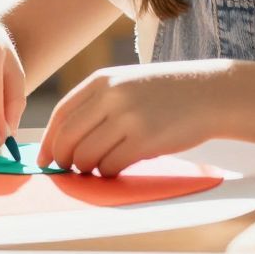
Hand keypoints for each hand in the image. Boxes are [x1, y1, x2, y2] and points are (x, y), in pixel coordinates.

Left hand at [37, 60, 232, 175]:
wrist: (209, 93)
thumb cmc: (166, 93)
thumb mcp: (127, 83)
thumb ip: (98, 104)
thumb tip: (65, 139)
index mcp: (103, 80)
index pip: (61, 114)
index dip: (49, 140)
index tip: (45, 158)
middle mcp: (111, 97)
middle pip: (68, 137)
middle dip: (64, 159)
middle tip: (69, 169)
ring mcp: (127, 118)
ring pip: (86, 156)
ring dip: (88, 169)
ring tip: (99, 167)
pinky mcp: (144, 140)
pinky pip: (111, 166)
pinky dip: (109, 173)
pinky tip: (118, 168)